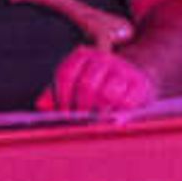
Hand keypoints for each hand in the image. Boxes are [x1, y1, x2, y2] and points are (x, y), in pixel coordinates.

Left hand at [40, 44, 158, 119]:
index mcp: (83, 56)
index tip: (61, 114)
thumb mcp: (78, 80)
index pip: (66, 74)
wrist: (137, 73)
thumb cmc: (101, 82)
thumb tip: (41, 104)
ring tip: (94, 124)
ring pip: (107, 94)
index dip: (61, 98)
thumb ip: (58, 92)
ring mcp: (122, 70)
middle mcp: (103, 59)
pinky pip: (127, 102)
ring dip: (99, 113)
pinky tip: (113, 122)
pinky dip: (118, 114)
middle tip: (78, 123)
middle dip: (80, 108)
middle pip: (86, 85)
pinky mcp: (140, 84)